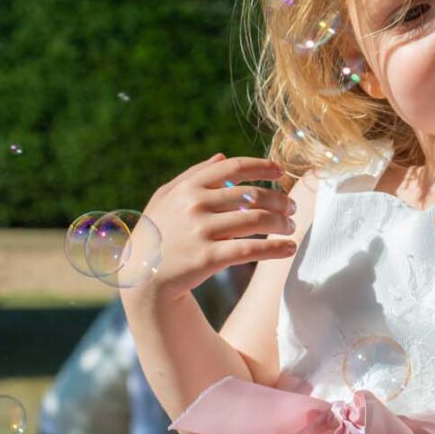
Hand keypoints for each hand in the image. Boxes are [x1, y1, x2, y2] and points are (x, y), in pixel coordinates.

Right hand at [126, 153, 297, 304]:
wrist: (142, 277)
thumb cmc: (158, 234)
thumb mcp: (166, 198)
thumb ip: (193, 175)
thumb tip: (221, 156)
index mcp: (188, 187)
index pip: (233, 167)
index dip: (262, 166)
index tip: (282, 171)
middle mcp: (194, 204)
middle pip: (252, 194)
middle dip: (279, 200)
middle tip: (292, 208)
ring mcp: (201, 230)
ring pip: (256, 220)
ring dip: (282, 223)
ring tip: (291, 227)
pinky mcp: (208, 257)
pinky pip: (251, 249)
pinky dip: (276, 248)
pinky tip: (289, 248)